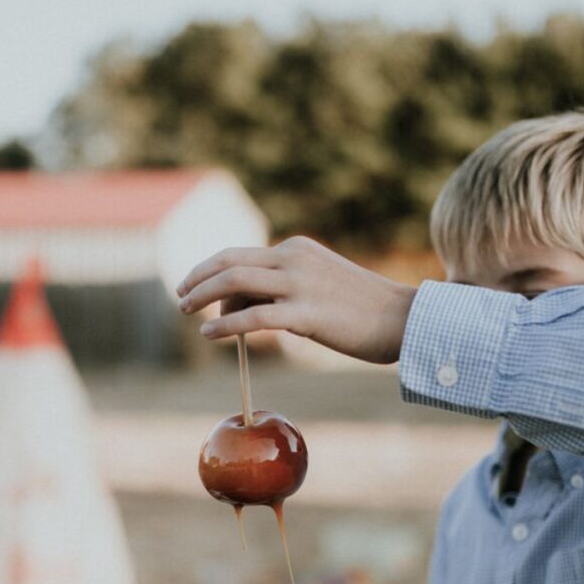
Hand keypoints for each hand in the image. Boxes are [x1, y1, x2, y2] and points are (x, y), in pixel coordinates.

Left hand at [176, 236, 415, 364]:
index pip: (241, 255)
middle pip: (230, 262)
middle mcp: (294, 259)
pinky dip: (225, 325)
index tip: (193, 286)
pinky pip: (254, 317)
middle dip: (198, 279)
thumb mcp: (321, 286)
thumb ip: (288, 289)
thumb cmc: (364, 310)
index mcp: (297, 249)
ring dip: (203, 296)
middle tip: (180, 297)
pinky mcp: (306, 314)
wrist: (403, 319)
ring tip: (185, 311)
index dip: (211, 271)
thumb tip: (250, 310)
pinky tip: (209, 334)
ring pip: (235, 283)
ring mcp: (300, 284)